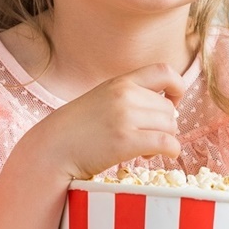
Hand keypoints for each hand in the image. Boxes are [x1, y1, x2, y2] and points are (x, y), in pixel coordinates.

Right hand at [16, 63, 185, 181]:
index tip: (172, 104)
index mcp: (120, 82)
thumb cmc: (75, 130)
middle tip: (149, 138)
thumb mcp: (101, 99)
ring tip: (145, 150)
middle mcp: (125, 95)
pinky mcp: (126, 141)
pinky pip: (167, 144)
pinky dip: (170, 152)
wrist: (51, 149)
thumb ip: (127, 97)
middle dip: (165, 126)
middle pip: (169, 109)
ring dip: (164, 140)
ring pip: (170, 127)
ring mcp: (126, 117)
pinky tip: (156, 157)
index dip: (177, 88)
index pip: (164, 72)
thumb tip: (165, 108)